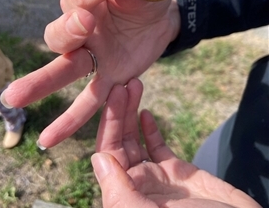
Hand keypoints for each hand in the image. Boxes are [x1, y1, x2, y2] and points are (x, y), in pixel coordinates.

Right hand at [1, 0, 180, 147]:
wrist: (158, 19)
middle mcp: (82, 29)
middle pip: (60, 34)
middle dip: (67, 31)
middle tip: (81, 26)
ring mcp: (93, 57)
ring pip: (63, 71)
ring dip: (40, 84)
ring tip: (12, 99)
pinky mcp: (108, 79)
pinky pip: (88, 102)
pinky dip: (70, 120)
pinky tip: (48, 140)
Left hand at [91, 78, 260, 207]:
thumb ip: (118, 190)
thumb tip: (98, 158)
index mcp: (125, 193)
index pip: (107, 151)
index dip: (109, 121)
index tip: (114, 95)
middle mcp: (137, 183)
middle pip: (120, 140)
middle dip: (120, 111)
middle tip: (124, 84)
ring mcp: (157, 176)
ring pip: (136, 139)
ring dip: (132, 113)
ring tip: (134, 87)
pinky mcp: (178, 172)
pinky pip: (157, 146)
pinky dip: (150, 129)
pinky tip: (145, 112)